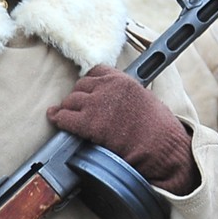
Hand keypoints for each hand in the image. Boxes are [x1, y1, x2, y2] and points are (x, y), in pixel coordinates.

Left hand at [46, 65, 197, 194]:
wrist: (160, 147)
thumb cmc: (159, 128)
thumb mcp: (144, 98)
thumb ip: (124, 93)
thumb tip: (112, 96)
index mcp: (122, 80)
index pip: (96, 71)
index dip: (90, 83)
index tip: (89, 90)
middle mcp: (107, 88)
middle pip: (80, 86)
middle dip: (79, 97)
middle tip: (80, 109)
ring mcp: (95, 104)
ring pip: (69, 101)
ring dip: (69, 109)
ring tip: (70, 117)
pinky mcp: (87, 123)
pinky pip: (63, 117)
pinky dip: (59, 119)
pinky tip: (57, 120)